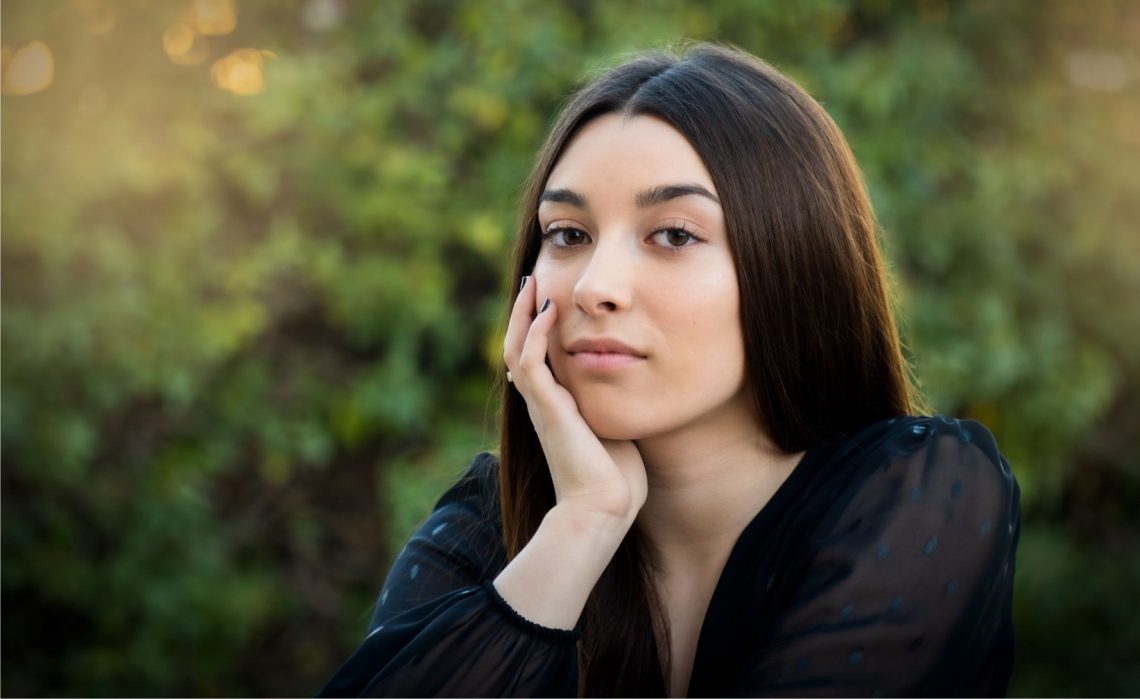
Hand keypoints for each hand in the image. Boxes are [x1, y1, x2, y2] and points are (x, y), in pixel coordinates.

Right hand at [503, 276, 646, 522]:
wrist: (602, 509)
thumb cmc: (616, 479)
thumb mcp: (617, 430)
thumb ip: (616, 406)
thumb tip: (639, 388)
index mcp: (555, 408)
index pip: (537, 359)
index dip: (539, 329)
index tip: (551, 299)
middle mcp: (541, 403)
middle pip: (519, 347)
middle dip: (525, 313)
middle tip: (532, 281)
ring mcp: (540, 405)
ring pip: (517, 348)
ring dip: (523, 315)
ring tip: (532, 284)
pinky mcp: (545, 408)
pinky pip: (530, 362)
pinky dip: (536, 333)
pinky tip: (549, 309)